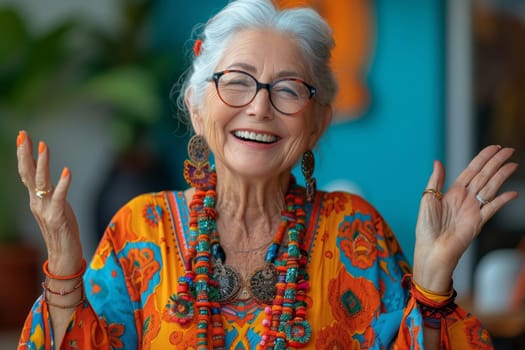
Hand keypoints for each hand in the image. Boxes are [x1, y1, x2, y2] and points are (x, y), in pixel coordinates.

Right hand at [16, 130, 82, 273]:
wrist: (64, 256)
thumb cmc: (63, 231)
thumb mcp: (56, 207)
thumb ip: (51, 193)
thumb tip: (54, 178)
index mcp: (36, 199)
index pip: (26, 173)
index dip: (24, 155)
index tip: (22, 136)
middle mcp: (37, 203)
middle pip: (27, 174)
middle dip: (25, 153)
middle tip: (23, 134)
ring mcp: (46, 210)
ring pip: (41, 183)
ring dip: (42, 163)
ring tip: (43, 145)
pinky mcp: (58, 217)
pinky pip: (60, 198)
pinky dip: (63, 184)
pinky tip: (66, 171)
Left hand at [413, 145, 518, 292]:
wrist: (432, 249)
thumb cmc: (426, 227)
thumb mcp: (427, 199)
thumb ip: (435, 180)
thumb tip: (437, 162)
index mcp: (453, 192)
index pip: (471, 170)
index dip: (482, 159)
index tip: (494, 148)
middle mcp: (465, 199)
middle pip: (484, 176)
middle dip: (496, 162)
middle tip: (509, 150)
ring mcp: (473, 209)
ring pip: (490, 187)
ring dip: (501, 176)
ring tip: (512, 164)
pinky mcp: (478, 222)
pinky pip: (492, 208)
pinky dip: (502, 200)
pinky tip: (512, 193)